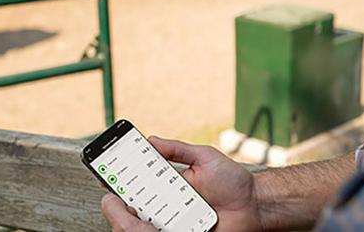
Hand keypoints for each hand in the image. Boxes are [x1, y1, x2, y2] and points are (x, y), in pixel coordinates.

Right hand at [101, 136, 261, 231]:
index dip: (121, 181)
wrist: (255, 204)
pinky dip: (152, 231)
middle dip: (121, 205)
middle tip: (114, 197)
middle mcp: (168, 207)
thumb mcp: (205, 157)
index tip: (108, 174)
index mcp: (169, 186)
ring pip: (143, 228)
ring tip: (129, 211)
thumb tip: (152, 139)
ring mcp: (175, 225)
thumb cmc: (233, 181)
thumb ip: (179, 150)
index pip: (138, 185)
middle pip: (134, 211)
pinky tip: (148, 225)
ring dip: (133, 221)